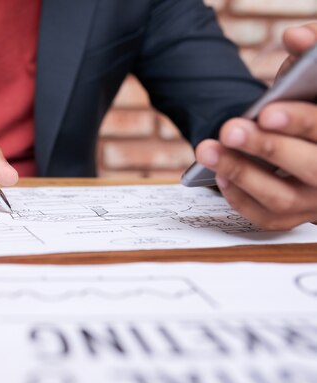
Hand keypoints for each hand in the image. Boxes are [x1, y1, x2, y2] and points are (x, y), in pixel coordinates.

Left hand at [195, 23, 316, 230]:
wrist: (304, 139)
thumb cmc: (307, 106)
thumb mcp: (310, 81)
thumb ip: (309, 53)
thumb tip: (294, 34)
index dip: (300, 121)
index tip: (265, 112)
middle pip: (311, 167)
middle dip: (266, 148)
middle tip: (229, 129)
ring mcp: (316, 200)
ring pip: (281, 197)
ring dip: (240, 173)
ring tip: (207, 149)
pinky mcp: (293, 217)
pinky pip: (264, 217)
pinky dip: (238, 197)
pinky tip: (218, 173)